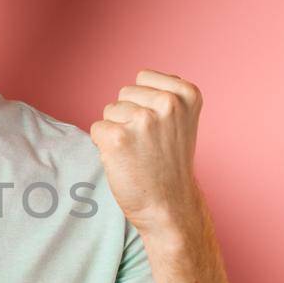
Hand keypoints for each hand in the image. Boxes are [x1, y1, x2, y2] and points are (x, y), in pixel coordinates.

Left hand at [88, 69, 202, 230]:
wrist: (170, 205)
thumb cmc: (170, 163)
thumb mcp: (181, 120)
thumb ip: (163, 95)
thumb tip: (134, 84)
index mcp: (187, 93)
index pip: (143, 77)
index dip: (144, 102)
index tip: (160, 128)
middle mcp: (167, 103)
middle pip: (124, 93)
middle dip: (129, 116)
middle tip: (148, 144)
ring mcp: (142, 120)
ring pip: (109, 111)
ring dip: (117, 131)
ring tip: (138, 153)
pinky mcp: (118, 138)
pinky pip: (97, 129)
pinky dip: (104, 146)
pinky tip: (124, 161)